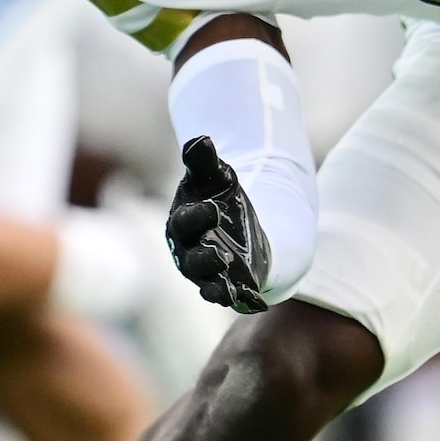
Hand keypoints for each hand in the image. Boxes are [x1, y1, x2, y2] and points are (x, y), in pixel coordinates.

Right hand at [165, 135, 269, 312]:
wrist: (235, 220)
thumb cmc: (216, 195)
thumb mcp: (214, 176)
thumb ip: (203, 162)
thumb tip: (200, 139)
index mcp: (181, 226)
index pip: (183, 224)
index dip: (196, 218)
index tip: (214, 208)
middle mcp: (190, 254)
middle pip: (193, 261)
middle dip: (205, 260)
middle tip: (220, 255)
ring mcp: (209, 273)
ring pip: (210, 286)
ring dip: (219, 288)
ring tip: (230, 289)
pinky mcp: (230, 285)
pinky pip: (234, 297)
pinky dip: (244, 300)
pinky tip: (258, 300)